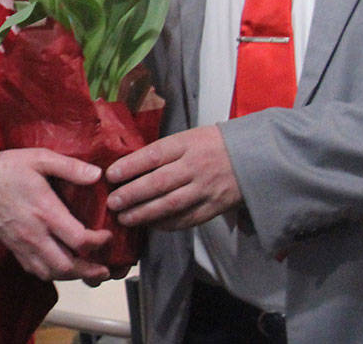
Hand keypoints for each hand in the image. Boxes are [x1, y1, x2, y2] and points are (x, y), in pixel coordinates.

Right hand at [0, 148, 114, 282]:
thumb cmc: (8, 169)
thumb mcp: (39, 158)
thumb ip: (69, 166)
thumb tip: (97, 175)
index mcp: (46, 212)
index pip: (79, 239)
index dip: (99, 242)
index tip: (107, 235)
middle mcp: (36, 234)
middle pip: (67, 266)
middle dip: (90, 271)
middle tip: (105, 269)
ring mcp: (24, 245)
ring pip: (52, 273)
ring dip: (73, 276)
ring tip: (88, 273)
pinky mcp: (14, 249)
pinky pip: (36, 271)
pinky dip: (53, 274)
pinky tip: (60, 267)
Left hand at [104, 126, 241, 229]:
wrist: (253, 157)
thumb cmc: (212, 144)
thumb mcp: (188, 137)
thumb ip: (163, 152)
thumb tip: (129, 165)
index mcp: (186, 144)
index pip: (153, 155)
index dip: (130, 166)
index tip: (110, 175)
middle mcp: (195, 166)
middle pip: (159, 182)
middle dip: (132, 194)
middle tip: (112, 202)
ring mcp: (205, 188)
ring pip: (171, 204)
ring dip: (144, 213)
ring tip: (124, 218)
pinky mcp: (214, 207)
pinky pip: (187, 219)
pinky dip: (166, 224)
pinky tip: (150, 225)